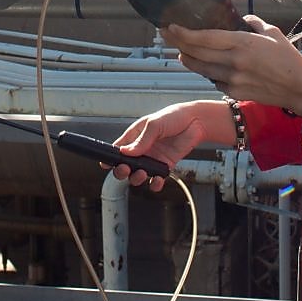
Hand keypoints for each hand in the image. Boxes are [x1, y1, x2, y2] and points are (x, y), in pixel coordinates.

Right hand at [109, 100, 232, 191]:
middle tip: (125, 169)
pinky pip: (156, 179)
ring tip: (141, 174)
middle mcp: (141, 149)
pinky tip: (156, 181)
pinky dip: (155, 184)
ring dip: (136, 178)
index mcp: (134, 136)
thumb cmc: (174, 116)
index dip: (110, 157)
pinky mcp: (165, 166)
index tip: (106, 164)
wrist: (196, 121)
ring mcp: (152, 158)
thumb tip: (126, 153)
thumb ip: (141, 140)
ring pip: (138, 174)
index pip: (117, 149)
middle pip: (124, 165)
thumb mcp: (155, 124)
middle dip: (121, 171)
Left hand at [161, 15, 301, 115]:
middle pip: (197, 53)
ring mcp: (233, 79)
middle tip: (167, 35)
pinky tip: (208, 67)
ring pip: (201, 68)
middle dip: (178, 43)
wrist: (299, 89)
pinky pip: (214, 80)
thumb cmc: (289, 59)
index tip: (171, 27)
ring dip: (188, 59)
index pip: (205, 38)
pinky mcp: (235, 92)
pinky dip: (208, 73)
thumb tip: (240, 19)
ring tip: (182, 52)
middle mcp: (235, 62)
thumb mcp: (272, 32)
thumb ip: (252, 23)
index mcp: (243, 44)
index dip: (184, 33)